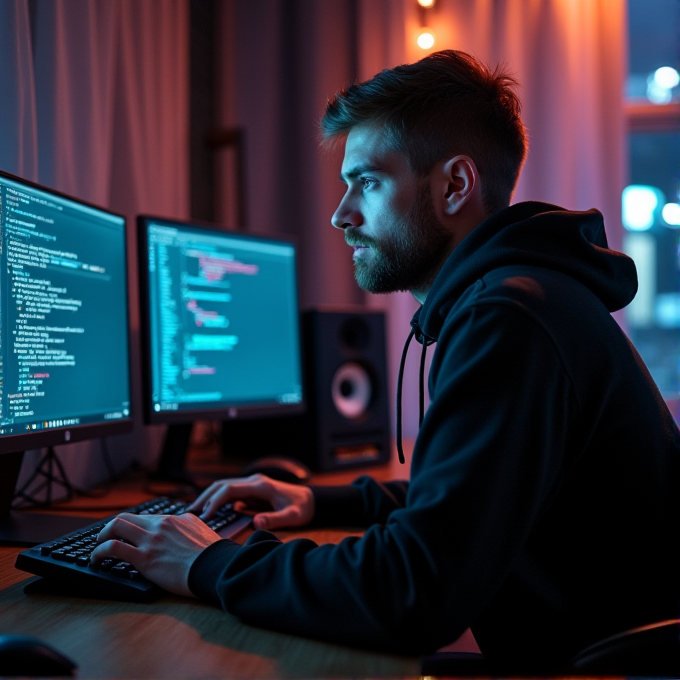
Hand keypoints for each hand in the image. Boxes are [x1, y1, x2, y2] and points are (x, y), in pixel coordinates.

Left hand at [91, 512, 220, 596]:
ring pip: (115, 527)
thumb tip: (182, 523)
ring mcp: (151, 540)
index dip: (129, 527)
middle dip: (110, 528)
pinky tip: (97, 560)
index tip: (124, 536)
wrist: (214, 566)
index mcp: (172, 519)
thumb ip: (187, 524)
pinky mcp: (144, 558)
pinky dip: (99, 552)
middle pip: (125, 518)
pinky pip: (114, 548)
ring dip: (101, 538)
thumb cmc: (211, 553)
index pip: (142, 518)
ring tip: (97, 549)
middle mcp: (159, 525)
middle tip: (106, 540)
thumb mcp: (200, 529)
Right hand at [188, 474, 314, 530]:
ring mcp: (252, 485)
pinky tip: (210, 511)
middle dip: (205, 497)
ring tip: (194, 512)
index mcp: (261, 485)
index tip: (205, 516)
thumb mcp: (293, 517)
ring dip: (209, 497)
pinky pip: (231, 493)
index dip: (215, 500)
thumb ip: (275, 519)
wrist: (312, 500)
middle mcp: (254, 482)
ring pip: (224, 487)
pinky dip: (218, 500)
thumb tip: (256, 522)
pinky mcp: (252, 491)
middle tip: (190, 513)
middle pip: (222, 485)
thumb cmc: (303, 508)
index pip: (230, 488)